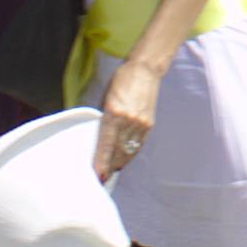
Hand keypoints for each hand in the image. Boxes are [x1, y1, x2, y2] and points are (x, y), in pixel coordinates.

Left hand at [93, 59, 161, 180]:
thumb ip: (103, 119)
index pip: (105, 144)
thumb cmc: (121, 81)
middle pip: (117, 152)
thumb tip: (99, 139)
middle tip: (101, 176)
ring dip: (119, 162)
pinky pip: (138, 145)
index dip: (102, 162)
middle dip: (109, 166)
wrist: (145, 70)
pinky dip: (130, 153)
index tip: (98, 175)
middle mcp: (128, 120)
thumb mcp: (105, 99)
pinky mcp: (149, 124)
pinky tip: (124, 158)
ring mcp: (140, 124)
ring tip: (111, 170)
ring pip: (128, 151)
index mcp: (113, 113)